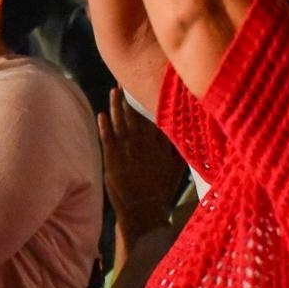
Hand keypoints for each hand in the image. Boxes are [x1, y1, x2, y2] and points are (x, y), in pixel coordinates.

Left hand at [99, 87, 185, 236]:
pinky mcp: (111, 157)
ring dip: (116, 105)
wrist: (143, 210)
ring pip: (120, 121)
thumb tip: (187, 134)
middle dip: (130, 95)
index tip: (148, 84)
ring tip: (114, 91)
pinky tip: (101, 113)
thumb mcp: (177, 169)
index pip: (154, 116)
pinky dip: (103, 124)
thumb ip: (180, 150)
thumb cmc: (161, 191)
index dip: (149, 99)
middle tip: (126, 78)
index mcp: (160, 144)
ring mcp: (126, 149)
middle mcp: (143, 142)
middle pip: (135, 113)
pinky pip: (106, 136)